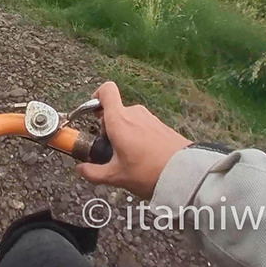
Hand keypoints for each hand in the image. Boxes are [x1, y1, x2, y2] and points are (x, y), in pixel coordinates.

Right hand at [75, 81, 190, 197]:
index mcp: (119, 120)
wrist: (185, 173)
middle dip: (108, 126)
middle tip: (109, 148)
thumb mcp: (116, 176)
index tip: (93, 114)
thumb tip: (80, 170)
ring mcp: (149, 118)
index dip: (97, 97)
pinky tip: (142, 156)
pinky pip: (142, 125)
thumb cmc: (148, 172)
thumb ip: (93, 172)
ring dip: (123, 132)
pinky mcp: (161, 125)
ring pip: (129, 119)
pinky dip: (137, 136)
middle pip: (115, 110)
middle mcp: (134, 113)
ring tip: (127, 156)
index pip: (106, 90)